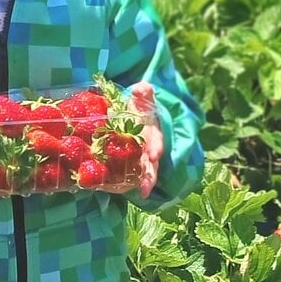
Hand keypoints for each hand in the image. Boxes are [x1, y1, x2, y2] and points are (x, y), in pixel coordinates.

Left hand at [130, 82, 163, 197]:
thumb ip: (143, 92)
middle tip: (147, 186)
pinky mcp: (133, 161)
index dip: (155, 148)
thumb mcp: (142, 97)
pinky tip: (123, 190)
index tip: (153, 155)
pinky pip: (133, 173)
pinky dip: (130, 182)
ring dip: (144, 182)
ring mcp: (143, 156)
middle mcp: (151, 146)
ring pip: (146, 171)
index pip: (157, 141)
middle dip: (150, 174)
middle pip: (152, 163)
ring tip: (142, 193)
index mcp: (154, 132)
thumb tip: (141, 88)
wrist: (136, 112)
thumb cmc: (139, 104)